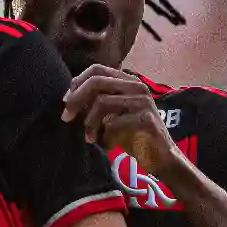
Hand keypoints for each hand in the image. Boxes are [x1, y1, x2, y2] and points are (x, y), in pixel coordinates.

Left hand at [62, 65, 184, 177]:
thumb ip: (95, 101)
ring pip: (102, 102)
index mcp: (127, 81)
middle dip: (76, 99)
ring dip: (90, 123)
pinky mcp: (146, 119)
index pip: (96, 69)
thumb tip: (69, 96)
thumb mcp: (111, 114)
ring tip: (91, 138)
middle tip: (67, 117)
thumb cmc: (131, 135)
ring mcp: (143, 101)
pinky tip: (109, 146)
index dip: (77, 83)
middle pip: (96, 81)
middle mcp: (137, 86)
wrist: (159, 157)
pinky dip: (105, 137)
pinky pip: (113, 124)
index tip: (66, 102)